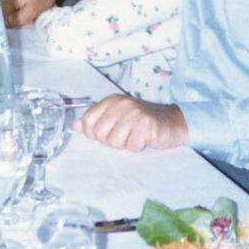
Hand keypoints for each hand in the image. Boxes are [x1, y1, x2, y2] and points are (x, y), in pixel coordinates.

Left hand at [73, 95, 188, 151]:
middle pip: (100, 134)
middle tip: (126, 135)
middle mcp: (122, 104)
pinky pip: (131, 146)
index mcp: (112, 101)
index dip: (96, 134)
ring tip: (135, 136)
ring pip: (114, 142)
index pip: (88, 122)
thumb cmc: (143, 122)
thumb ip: (96, 120)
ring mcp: (134, 113)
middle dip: (112, 140)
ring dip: (126, 144)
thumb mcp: (117, 117)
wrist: (173, 122)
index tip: (110, 132)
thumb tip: (75, 126)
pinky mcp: (146, 125)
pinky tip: (144, 139)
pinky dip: (137, 147)